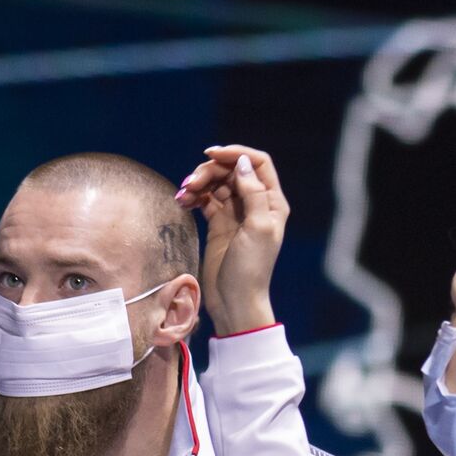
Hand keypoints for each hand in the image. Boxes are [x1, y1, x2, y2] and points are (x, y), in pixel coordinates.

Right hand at [176, 145, 288, 335]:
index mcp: (272, 202)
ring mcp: (235, 213)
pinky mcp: (218, 224)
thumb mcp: (257, 228)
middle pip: (232, 171)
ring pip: (217, 183)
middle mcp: (255, 204)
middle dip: (211, 170)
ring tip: (184, 192)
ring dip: (199, 182)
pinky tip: (183, 201)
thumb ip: (252, 193)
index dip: (235, 153)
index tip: (211, 154)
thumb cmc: (251, 269)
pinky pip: (205, 199)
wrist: (234, 301)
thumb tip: (242, 162)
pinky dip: (194, 196)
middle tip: (191, 182)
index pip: (256, 163)